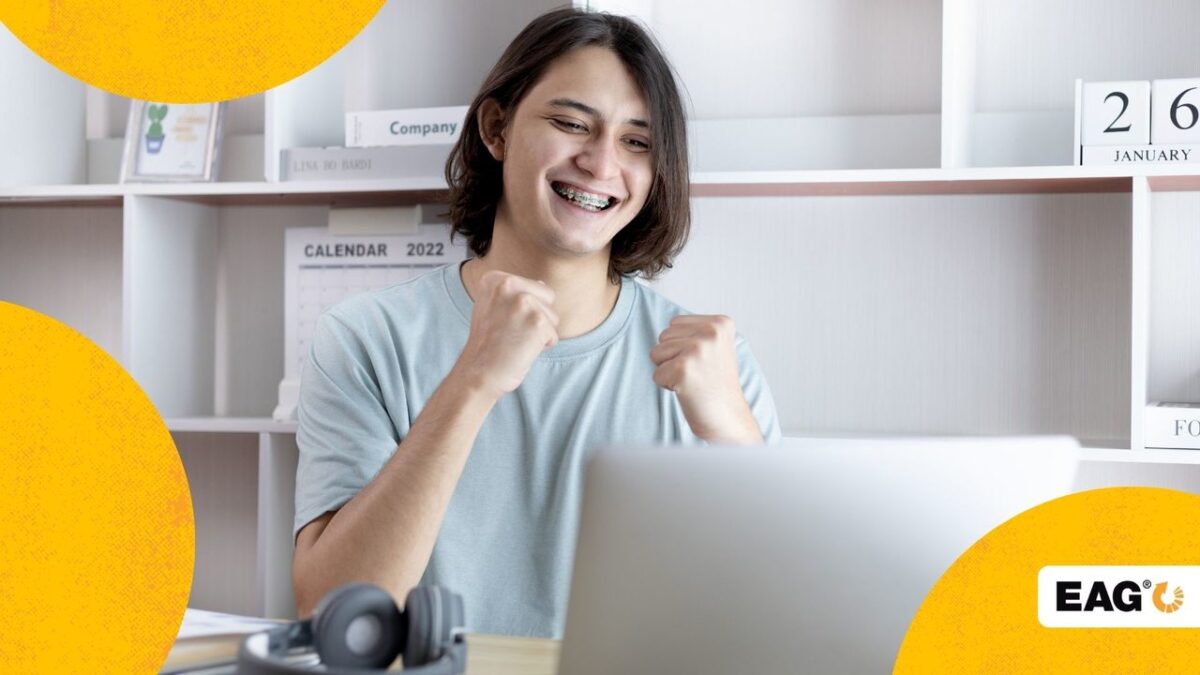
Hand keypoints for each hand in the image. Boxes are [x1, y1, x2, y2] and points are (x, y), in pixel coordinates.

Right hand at [453, 270, 558, 400]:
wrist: (478, 373)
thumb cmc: (486, 344)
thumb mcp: (492, 307)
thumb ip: (515, 293)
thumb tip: (543, 284)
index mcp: (495, 278)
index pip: (534, 286)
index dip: (523, 310)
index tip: (502, 322)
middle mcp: (508, 284)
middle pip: (548, 296)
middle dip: (537, 316)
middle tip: (512, 332)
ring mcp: (524, 302)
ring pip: (553, 317)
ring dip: (539, 333)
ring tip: (515, 341)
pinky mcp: (538, 322)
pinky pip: (553, 336)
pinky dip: (541, 347)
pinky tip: (521, 350)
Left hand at [650, 315, 762, 443]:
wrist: (728, 418)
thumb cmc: (716, 386)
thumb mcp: (715, 347)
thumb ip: (695, 331)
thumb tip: (668, 327)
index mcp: (720, 323)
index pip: (675, 323)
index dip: (682, 346)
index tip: (703, 362)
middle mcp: (711, 332)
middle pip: (663, 336)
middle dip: (673, 357)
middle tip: (697, 373)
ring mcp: (697, 349)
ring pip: (656, 353)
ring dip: (669, 371)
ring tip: (693, 381)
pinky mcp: (683, 369)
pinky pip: (656, 374)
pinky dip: (667, 386)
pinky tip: (688, 391)